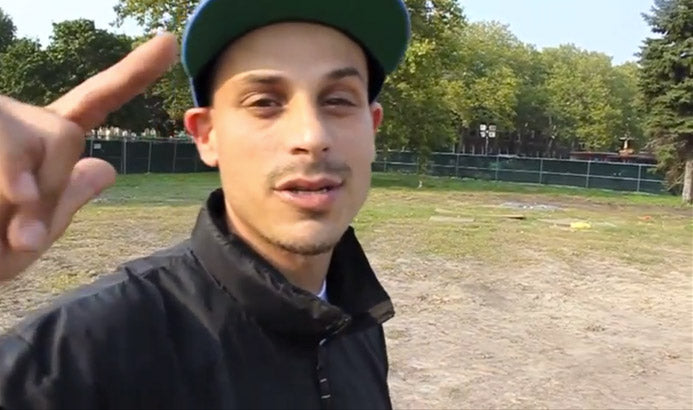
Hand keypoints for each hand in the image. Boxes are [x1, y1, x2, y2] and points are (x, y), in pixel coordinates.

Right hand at [0, 33, 178, 281]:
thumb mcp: (22, 245)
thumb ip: (59, 205)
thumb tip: (107, 166)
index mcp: (37, 147)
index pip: (92, 105)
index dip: (132, 74)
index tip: (168, 42)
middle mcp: (11, 124)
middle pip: (64, 135)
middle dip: (50, 190)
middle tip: (21, 236)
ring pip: (28, 140)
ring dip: (21, 192)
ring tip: (3, 230)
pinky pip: (5, 159)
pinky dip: (7, 182)